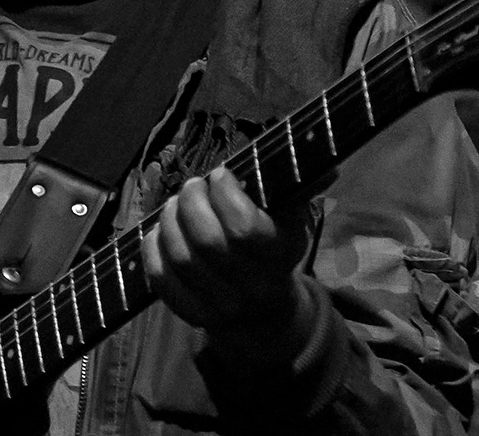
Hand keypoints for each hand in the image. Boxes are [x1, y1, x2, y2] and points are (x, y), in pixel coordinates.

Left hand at [140, 166, 314, 358]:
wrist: (265, 313)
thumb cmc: (273, 250)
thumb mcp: (291, 223)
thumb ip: (296, 191)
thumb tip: (324, 165)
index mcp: (280, 257)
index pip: (245, 227)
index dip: (225, 194)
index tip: (221, 174)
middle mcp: (252, 286)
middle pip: (207, 241)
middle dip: (191, 201)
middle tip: (193, 186)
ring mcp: (221, 304)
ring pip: (181, 258)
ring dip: (169, 220)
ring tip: (175, 204)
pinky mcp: (192, 313)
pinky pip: (161, 279)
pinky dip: (153, 248)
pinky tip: (160, 231)